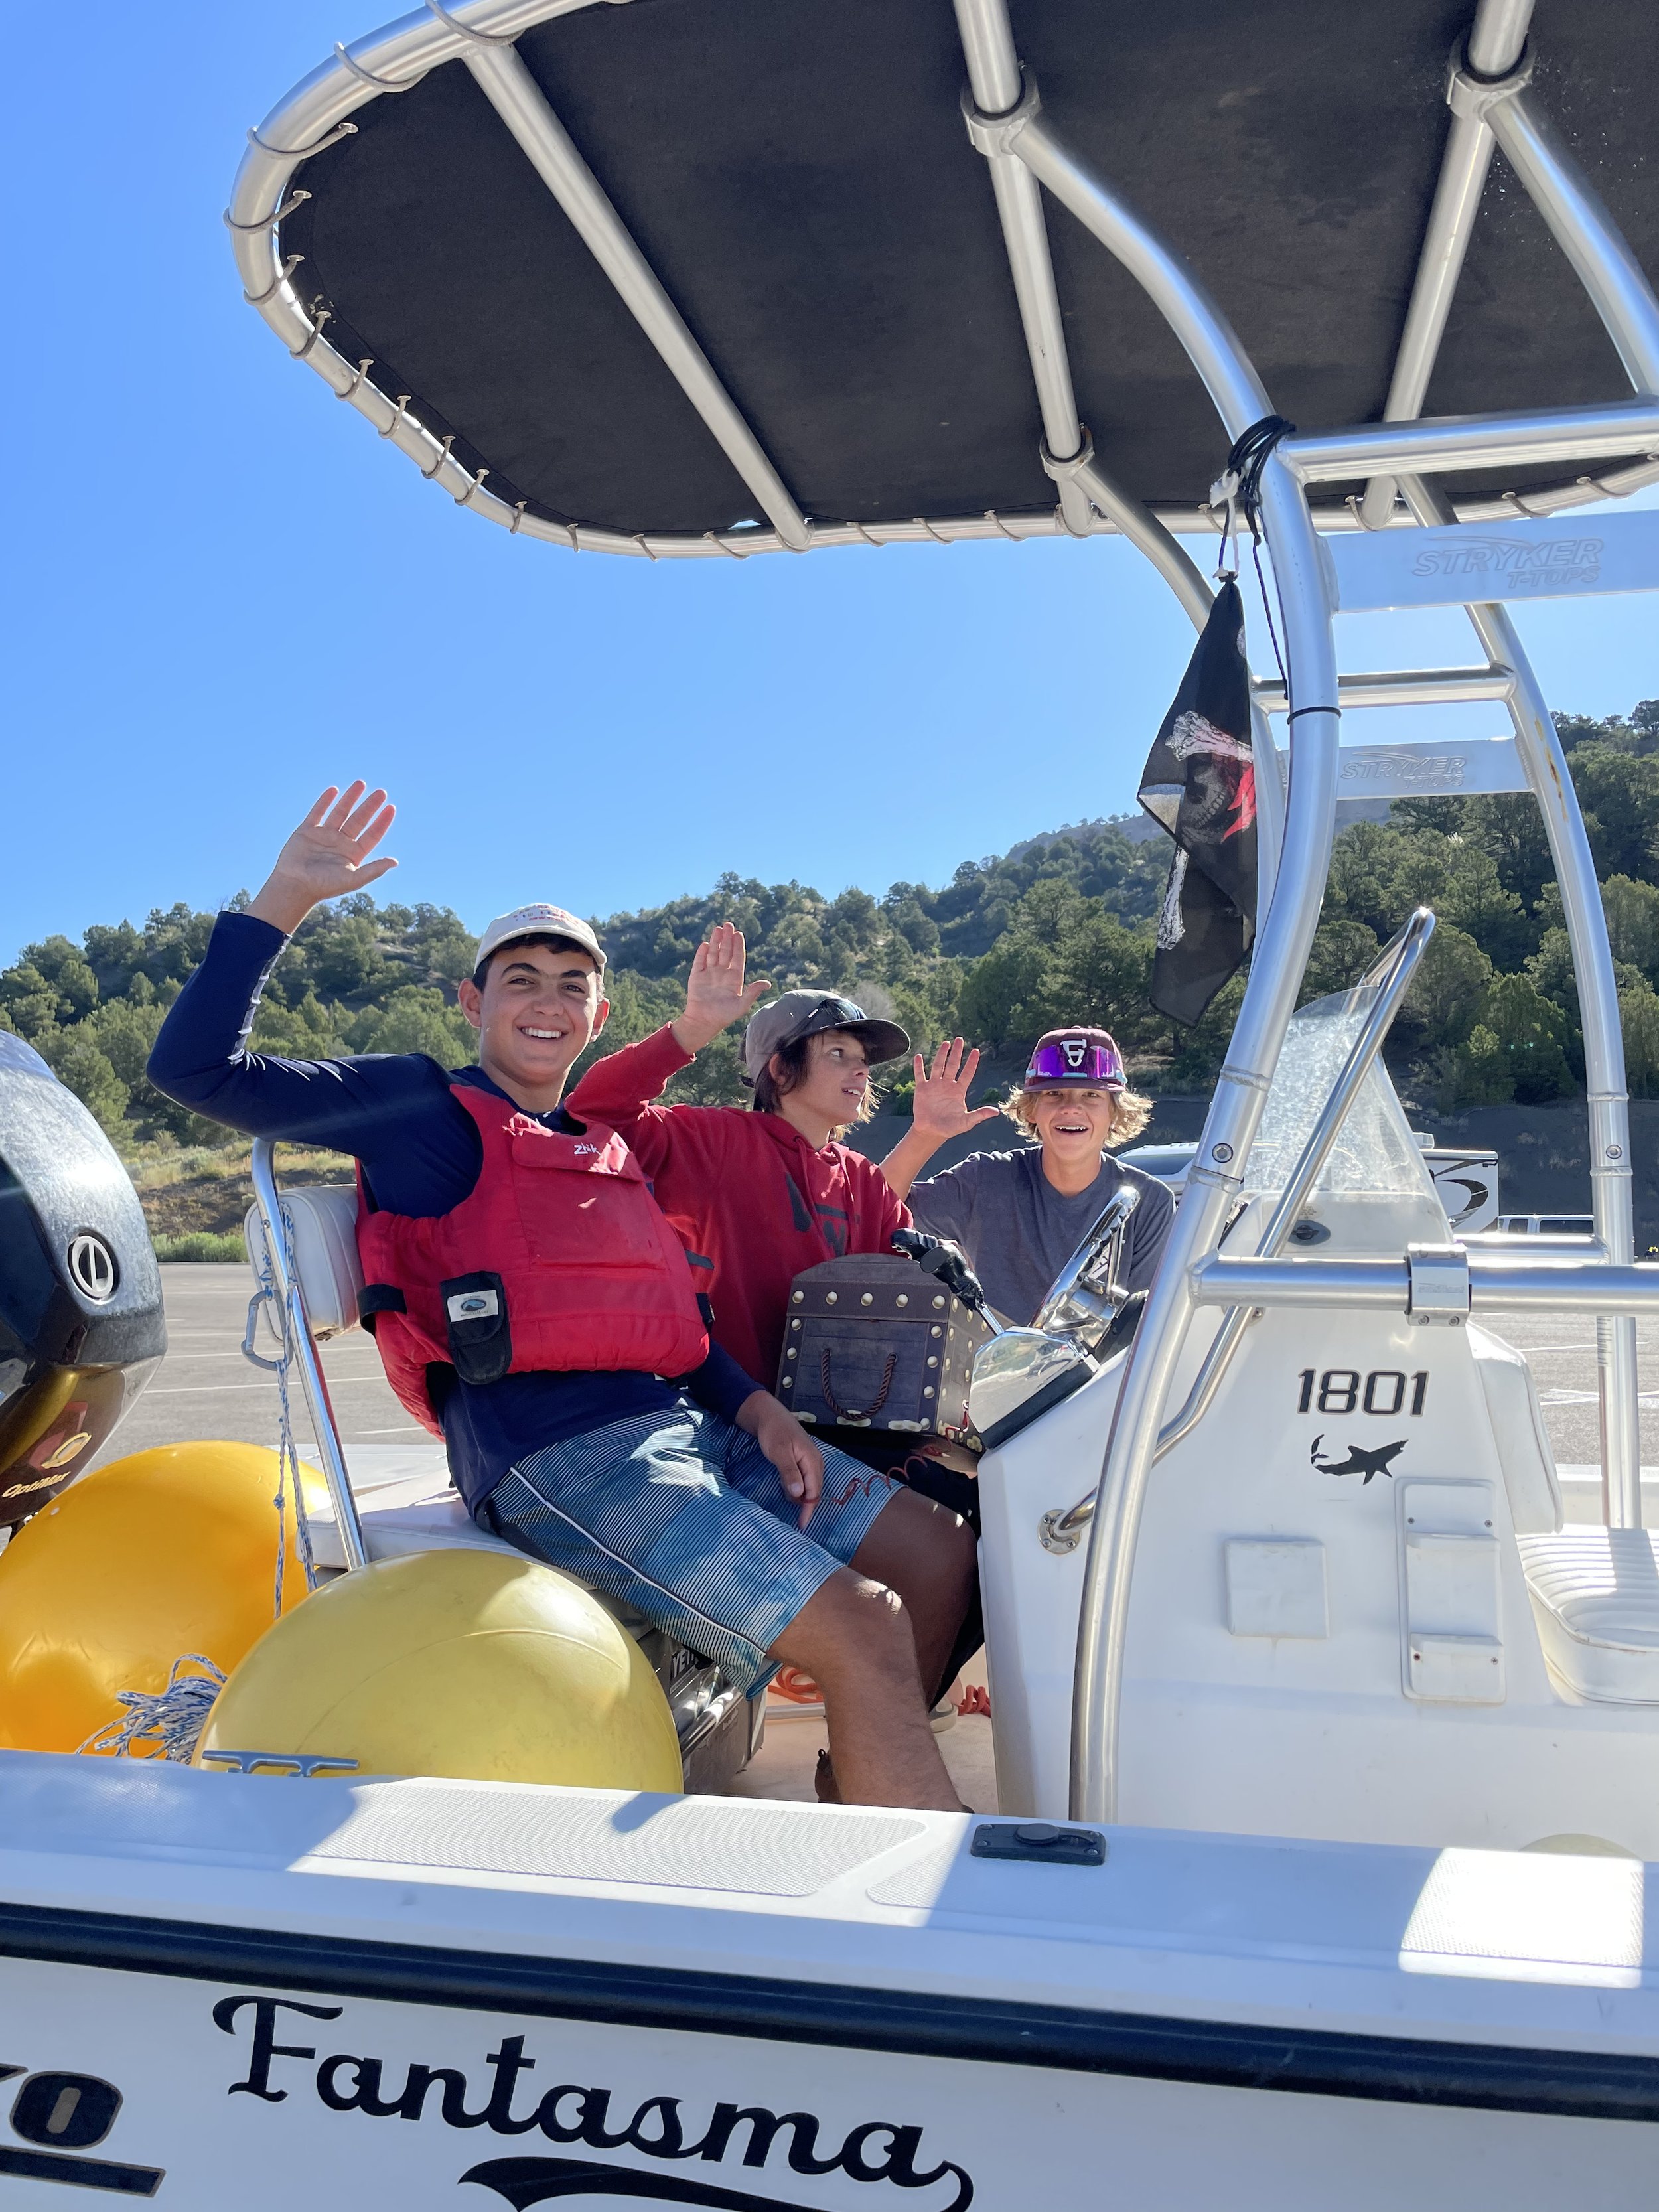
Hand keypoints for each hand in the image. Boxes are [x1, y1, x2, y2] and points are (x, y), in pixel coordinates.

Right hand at [248, 783, 397, 935]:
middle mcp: (341, 843)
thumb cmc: (325, 886)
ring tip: (361, 783)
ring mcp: (324, 835)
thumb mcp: (353, 879)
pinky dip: (324, 801)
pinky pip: (317, 812)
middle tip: (382, 792)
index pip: (372, 834)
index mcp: (353, 854)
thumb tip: (395, 862)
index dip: (382, 822)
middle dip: (370, 806)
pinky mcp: (307, 831)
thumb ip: (374, 869)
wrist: (295, 885)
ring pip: (340, 812)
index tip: (391, 807)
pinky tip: (334, 790)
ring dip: (350, 798)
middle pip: (359, 820)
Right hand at [671, 921, 770, 1053]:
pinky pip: (699, 962)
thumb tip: (767, 983)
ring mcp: (709, 973)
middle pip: (726, 952)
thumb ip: (752, 993)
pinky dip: (702, 953)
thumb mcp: (741, 1005)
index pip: (737, 958)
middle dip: (727, 938)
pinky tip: (705, 944)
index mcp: (734, 978)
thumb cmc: (724, 1015)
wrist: (704, 1022)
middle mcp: (722, 973)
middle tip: (728, 924)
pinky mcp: (696, 976)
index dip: (738, 946)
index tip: (739, 934)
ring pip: (713, 953)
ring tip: (718, 929)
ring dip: (716, 941)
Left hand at [736, 1390, 823, 1526]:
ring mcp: (809, 1461)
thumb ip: (789, 1473)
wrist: (768, 1414)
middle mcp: (815, 1462)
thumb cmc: (773, 1432)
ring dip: (800, 1497)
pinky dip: (797, 1488)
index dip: (808, 1510)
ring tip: (789, 1505)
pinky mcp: (802, 1460)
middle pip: (814, 1491)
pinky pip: (804, 1480)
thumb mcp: (779, 1453)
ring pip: (809, 1486)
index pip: (814, 1492)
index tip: (801, 1525)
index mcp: (812, 1460)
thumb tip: (799, 1494)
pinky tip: (788, 1491)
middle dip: (805, 1506)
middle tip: (795, 1521)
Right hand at [910, 1038, 999, 1142]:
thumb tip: (997, 1112)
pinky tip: (918, 1056)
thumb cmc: (950, 1128)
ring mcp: (934, 1086)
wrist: (931, 1132)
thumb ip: (980, 1115)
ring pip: (938, 1066)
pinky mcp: (922, 1089)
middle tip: (959, 1039)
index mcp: (959, 1091)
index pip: (967, 1073)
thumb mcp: (966, 1122)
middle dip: (956, 1052)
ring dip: (941, 1055)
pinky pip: (920, 1075)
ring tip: (945, 1043)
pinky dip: (919, 1066)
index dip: (971, 1062)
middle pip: (953, 1065)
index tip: (976, 1051)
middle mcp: (947, 1085)